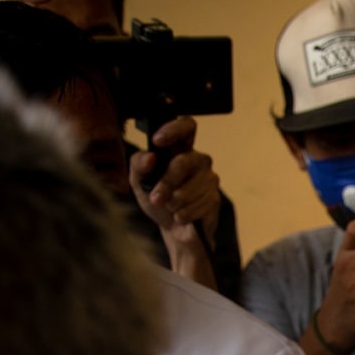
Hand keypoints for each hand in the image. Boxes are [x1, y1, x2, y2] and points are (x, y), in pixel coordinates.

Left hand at [129, 117, 221, 240]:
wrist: (173, 229)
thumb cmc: (157, 199)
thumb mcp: (139, 181)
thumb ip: (138, 165)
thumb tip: (150, 157)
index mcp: (180, 148)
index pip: (187, 126)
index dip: (174, 129)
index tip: (158, 141)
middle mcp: (198, 159)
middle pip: (183, 162)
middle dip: (166, 183)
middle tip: (155, 198)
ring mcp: (209, 178)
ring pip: (189, 188)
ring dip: (173, 203)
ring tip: (170, 208)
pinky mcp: (215, 198)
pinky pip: (197, 205)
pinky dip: (184, 214)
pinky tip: (181, 216)